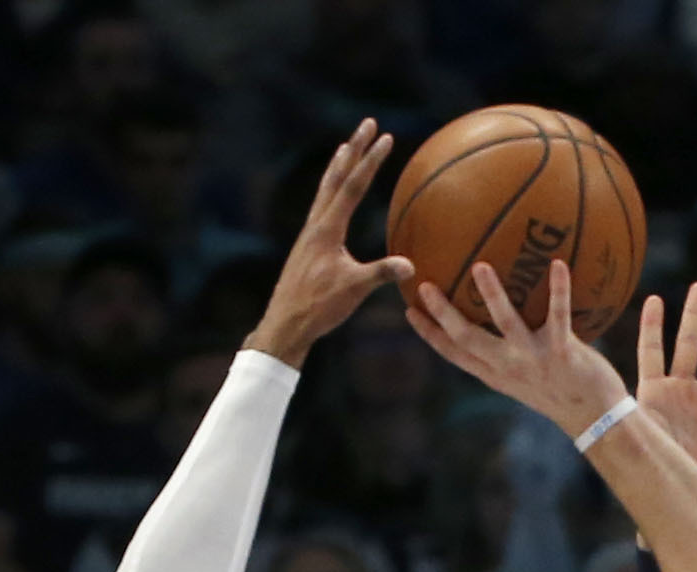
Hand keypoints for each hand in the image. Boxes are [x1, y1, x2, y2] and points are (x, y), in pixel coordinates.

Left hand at [244, 121, 411, 361]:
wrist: (285, 323)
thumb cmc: (318, 307)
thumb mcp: (353, 289)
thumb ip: (380, 273)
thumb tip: (411, 265)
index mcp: (327, 228)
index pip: (353, 186)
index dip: (370, 161)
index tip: (385, 137)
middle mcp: (316, 223)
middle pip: (337, 176)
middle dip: (355, 149)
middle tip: (367, 124)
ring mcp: (310, 232)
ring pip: (326, 188)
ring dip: (339, 165)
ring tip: (347, 146)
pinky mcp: (308, 243)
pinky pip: (322, 205)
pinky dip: (331, 189)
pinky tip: (334, 193)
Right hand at [404, 258, 627, 435]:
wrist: (596, 418)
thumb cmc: (563, 391)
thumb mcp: (528, 376)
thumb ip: (510, 350)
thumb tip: (502, 317)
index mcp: (496, 374)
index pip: (454, 353)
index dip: (429, 334)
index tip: (408, 311)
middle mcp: (509, 367)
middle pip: (466, 338)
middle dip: (442, 313)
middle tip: (425, 285)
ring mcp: (534, 360)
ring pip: (505, 324)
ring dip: (492, 295)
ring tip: (480, 267)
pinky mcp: (562, 353)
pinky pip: (558, 315)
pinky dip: (559, 289)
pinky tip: (558, 263)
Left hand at [635, 281, 696, 490]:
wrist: (678, 498)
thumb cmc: (650, 473)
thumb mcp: (634, 447)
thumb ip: (623, 433)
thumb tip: (595, 435)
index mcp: (653, 394)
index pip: (651, 352)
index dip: (651, 327)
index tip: (654, 299)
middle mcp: (681, 393)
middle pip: (689, 346)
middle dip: (695, 316)